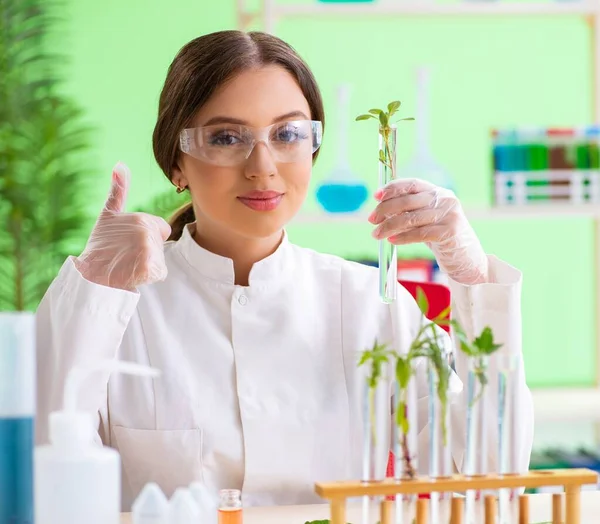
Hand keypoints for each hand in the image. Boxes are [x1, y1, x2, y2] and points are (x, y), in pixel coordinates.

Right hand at [75, 162, 171, 289]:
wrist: (89, 274)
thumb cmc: (100, 245)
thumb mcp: (109, 214)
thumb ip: (118, 190)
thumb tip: (120, 163)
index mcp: (142, 218)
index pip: (161, 228)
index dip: (147, 237)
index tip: (129, 241)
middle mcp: (147, 232)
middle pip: (160, 243)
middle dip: (148, 250)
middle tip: (126, 254)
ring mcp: (149, 250)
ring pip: (160, 258)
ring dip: (147, 263)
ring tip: (127, 263)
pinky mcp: (150, 268)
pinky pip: (158, 273)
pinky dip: (148, 276)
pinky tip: (132, 273)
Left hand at [368, 178, 488, 284]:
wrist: (467, 258)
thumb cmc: (441, 237)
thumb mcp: (427, 219)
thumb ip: (410, 210)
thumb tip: (381, 208)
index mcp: (438, 192)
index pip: (413, 183)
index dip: (393, 188)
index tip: (376, 196)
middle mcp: (445, 199)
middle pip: (408, 200)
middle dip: (385, 209)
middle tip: (371, 220)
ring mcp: (449, 215)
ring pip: (411, 218)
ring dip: (389, 226)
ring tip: (376, 234)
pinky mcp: (450, 232)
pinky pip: (420, 233)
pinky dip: (403, 237)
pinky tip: (392, 240)